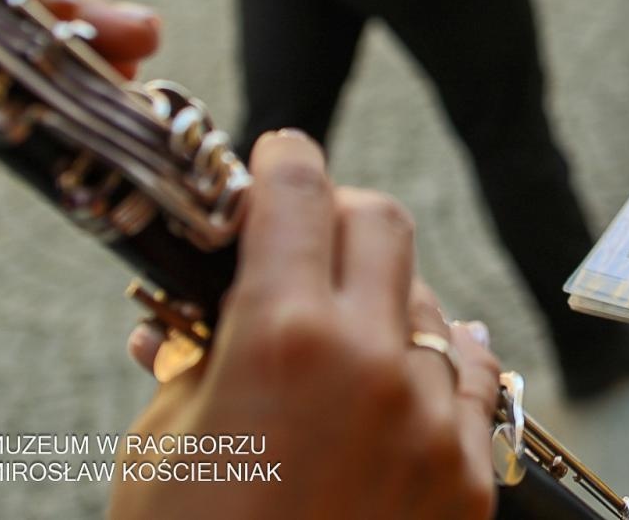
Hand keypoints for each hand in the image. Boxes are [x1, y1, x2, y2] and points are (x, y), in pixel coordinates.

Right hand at [113, 132, 501, 519]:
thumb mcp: (160, 446)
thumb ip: (190, 358)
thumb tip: (186, 313)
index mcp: (281, 335)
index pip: (298, 193)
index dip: (281, 161)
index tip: (275, 159)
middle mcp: (371, 359)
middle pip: (382, 221)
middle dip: (340, 214)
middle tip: (307, 237)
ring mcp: (430, 415)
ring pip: (430, 301)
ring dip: (386, 300)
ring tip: (342, 339)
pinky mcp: (468, 470)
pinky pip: (468, 377)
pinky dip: (434, 362)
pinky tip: (410, 371)